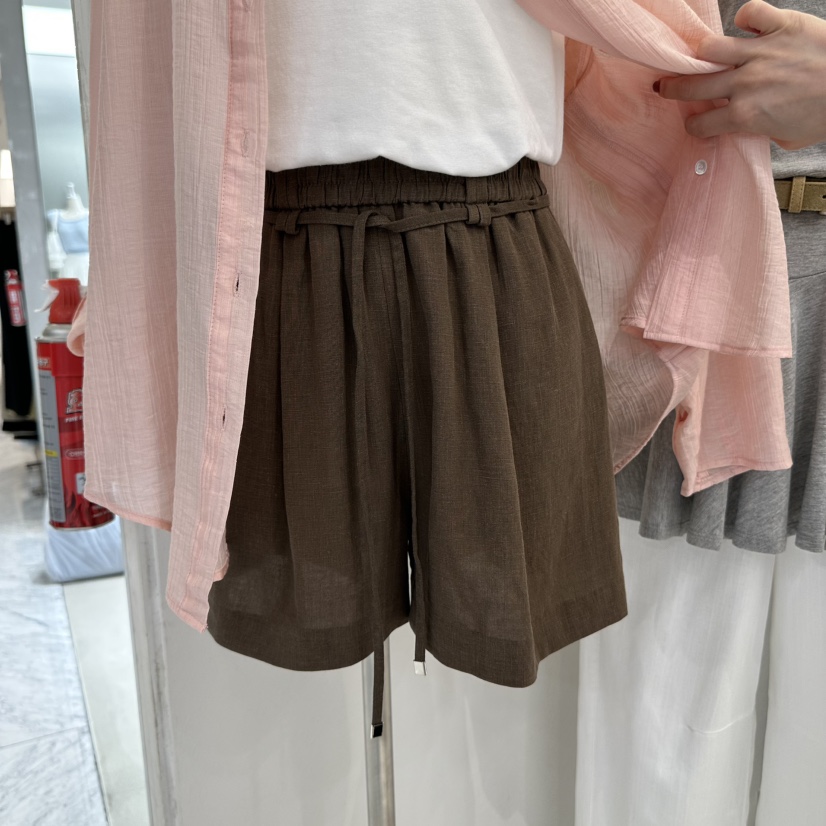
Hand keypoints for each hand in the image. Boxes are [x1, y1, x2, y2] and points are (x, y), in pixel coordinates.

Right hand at [655, 0, 825, 148]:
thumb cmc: (825, 116)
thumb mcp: (786, 138)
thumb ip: (760, 130)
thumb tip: (749, 123)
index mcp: (745, 117)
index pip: (701, 124)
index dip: (694, 125)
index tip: (695, 122)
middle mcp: (745, 84)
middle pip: (693, 86)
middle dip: (673, 88)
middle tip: (665, 86)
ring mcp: (761, 52)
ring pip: (711, 49)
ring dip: (702, 55)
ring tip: (700, 57)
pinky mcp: (780, 26)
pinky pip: (751, 12)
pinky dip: (746, 17)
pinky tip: (748, 25)